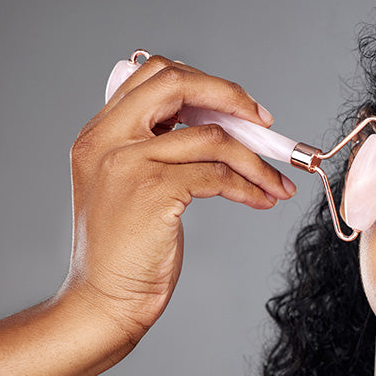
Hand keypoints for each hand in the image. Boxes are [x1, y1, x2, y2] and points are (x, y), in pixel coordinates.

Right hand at [62, 56, 295, 346]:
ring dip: (256, 160)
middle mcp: (108, 139)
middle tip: (265, 126)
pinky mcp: (153, 191)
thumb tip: (217, 126)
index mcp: (99, 133)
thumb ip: (154, 149)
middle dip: (232, 97)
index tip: (239, 109)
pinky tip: (261, 200)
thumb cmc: (124, 250)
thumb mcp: (126, 185)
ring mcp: (129, 163)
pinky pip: (218, 174)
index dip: (205, 84)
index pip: (153, 75)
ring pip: (212, 136)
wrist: (104, 300)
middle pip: (178, 84)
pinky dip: (249, 186)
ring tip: (276, 183)